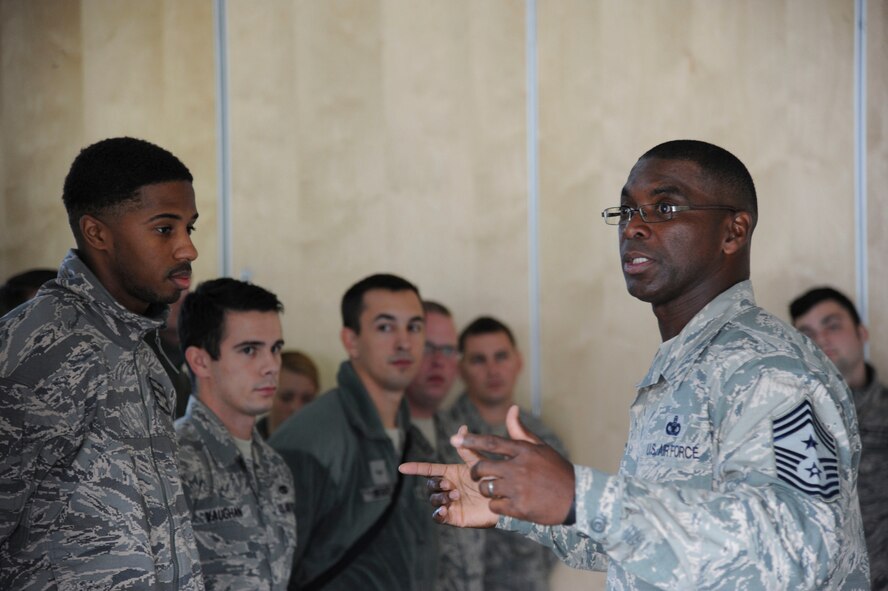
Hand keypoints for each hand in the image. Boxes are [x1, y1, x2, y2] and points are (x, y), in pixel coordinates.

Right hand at [399, 426, 497, 527]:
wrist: (506, 500)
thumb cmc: (493, 478)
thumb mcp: (480, 462)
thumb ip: (469, 448)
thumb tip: (462, 428)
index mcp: (451, 473)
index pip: (428, 470)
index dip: (415, 468)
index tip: (402, 467)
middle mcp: (448, 488)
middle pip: (430, 484)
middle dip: (436, 484)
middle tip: (449, 485)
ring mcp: (450, 503)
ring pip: (433, 500)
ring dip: (440, 497)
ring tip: (456, 495)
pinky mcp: (455, 517)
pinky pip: (438, 517)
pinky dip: (438, 514)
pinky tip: (444, 510)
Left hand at [455, 405, 574, 525]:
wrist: (577, 498)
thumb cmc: (557, 470)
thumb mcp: (541, 448)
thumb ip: (521, 431)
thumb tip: (511, 409)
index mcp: (523, 451)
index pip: (491, 442)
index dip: (471, 440)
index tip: (454, 440)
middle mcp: (519, 468)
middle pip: (482, 467)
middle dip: (475, 472)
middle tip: (476, 475)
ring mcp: (518, 488)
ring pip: (486, 487)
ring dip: (486, 489)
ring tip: (495, 490)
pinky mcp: (519, 507)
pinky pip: (495, 505)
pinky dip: (496, 505)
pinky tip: (505, 504)